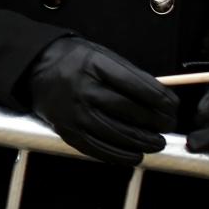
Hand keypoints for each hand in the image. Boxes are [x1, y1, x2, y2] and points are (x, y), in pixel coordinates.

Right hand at [26, 37, 177, 166]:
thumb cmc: (72, 60)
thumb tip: (159, 95)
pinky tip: (135, 154)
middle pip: (130, 110)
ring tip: (157, 141)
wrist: (35, 69)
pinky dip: (121, 155)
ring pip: (118, 133)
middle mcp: (84, 89)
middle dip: (156, 121)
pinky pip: (100, 149)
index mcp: (94, 64)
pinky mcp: (69, 132)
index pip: (136, 84)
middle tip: (169, 124)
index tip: (172, 105)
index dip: (160, 98)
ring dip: (143, 141)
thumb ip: (126, 72)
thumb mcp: (98, 53)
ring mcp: (75, 113)